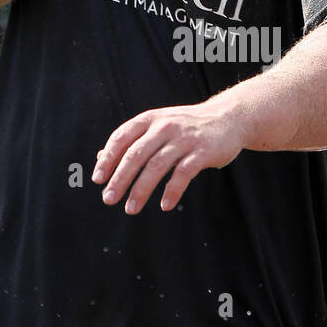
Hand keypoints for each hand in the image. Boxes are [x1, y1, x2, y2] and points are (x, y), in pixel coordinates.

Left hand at [92, 102, 249, 213]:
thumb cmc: (187, 126)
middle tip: (108, 199)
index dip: (108, 159)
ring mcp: (184, 138)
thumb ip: (132, 141)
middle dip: (120, 178)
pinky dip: (172, 190)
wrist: (228, 118)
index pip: (121, 138)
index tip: (98, 179)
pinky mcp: (203, 151)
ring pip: (157, 165)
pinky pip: (184, 173)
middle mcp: (165, 126)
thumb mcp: (158, 126)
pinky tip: (165, 205)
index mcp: (150, 119)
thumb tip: (101, 158)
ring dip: (141, 189)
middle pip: (136, 154)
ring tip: (131, 208)